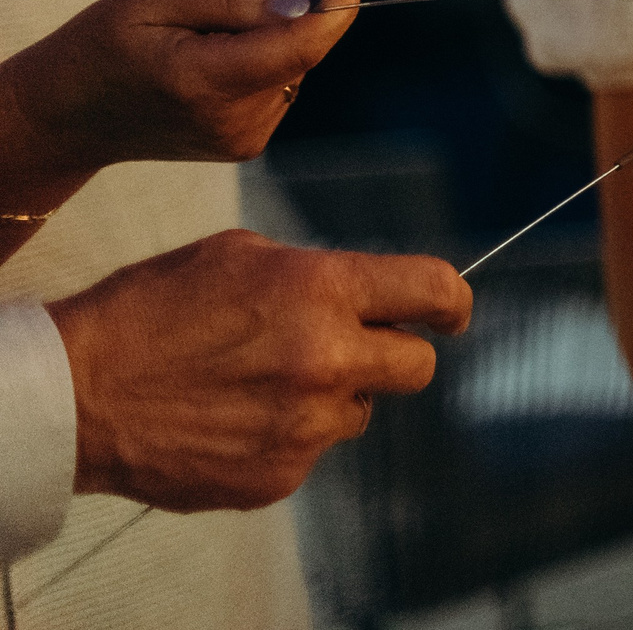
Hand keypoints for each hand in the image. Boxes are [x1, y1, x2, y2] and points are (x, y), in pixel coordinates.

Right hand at [1, 0, 363, 174]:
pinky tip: (203, 73)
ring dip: (261, 44)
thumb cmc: (102, 45)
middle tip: (202, 21)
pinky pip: (278, 85)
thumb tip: (302, 6)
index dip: (337, 4)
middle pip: (296, 49)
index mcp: (206, 81)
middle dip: (271, 18)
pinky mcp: (247, 146)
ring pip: (290, 66)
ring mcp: (243, 140)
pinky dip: (256, 66)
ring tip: (193, 51)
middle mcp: (234, 120)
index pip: (301, 45)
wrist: (67, 117)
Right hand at [48, 229, 472, 511]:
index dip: (453, 301)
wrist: (77, 392)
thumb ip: (315, 274)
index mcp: (323, 291)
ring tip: (261, 384)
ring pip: (358, 413)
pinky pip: (310, 452)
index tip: (452, 311)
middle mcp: (327, 359)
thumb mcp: (240, 257)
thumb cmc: (152, 310)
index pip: (434, 290)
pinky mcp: (279, 476)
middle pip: (418, 367)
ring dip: (330, 398)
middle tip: (358, 349)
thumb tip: (363, 292)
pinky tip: (234, 420)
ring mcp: (305, 426)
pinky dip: (286, 438)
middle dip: (396, 354)